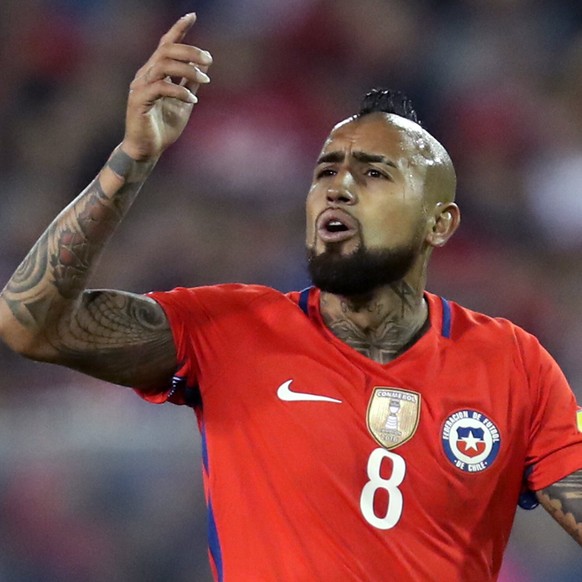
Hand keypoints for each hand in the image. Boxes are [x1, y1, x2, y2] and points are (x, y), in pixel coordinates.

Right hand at [121, 13, 211, 160]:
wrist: (147, 150)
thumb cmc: (163, 127)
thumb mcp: (184, 102)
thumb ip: (191, 83)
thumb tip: (204, 64)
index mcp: (155, 73)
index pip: (165, 44)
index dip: (178, 29)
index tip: (192, 16)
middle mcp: (145, 75)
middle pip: (166, 50)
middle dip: (189, 51)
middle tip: (208, 60)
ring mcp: (140, 87)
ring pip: (163, 65)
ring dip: (187, 70)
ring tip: (204, 81)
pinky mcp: (138, 101)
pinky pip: (160, 87)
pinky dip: (179, 91)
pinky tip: (192, 100)